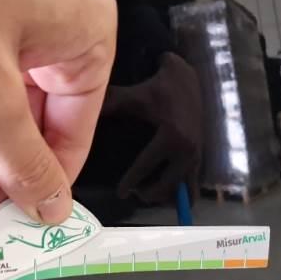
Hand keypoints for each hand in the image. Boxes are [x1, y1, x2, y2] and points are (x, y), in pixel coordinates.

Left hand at [103, 52, 201, 203]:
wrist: (190, 83)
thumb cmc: (159, 89)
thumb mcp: (135, 96)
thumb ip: (111, 104)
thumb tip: (81, 113)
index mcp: (171, 136)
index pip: (147, 165)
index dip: (132, 181)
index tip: (120, 194)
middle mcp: (187, 150)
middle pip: (166, 185)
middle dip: (149, 193)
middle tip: (134, 192)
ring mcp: (196, 157)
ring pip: (180, 190)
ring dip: (163, 195)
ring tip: (146, 191)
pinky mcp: (199, 160)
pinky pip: (192, 187)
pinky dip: (180, 195)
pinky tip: (167, 197)